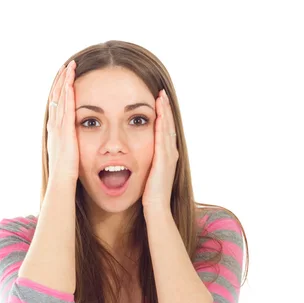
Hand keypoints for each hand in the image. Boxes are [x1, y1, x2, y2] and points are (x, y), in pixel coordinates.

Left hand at [142, 88, 178, 210]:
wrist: (156, 209)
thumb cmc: (149, 197)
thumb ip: (144, 167)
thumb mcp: (146, 177)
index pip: (164, 132)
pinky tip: (159, 112)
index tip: (158, 102)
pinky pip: (163, 137)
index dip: (162, 117)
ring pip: (168, 128)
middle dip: (165, 109)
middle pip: (168, 126)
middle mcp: (171, 154)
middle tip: (161, 93)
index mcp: (166, 157)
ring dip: (165, 111)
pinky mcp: (165, 159)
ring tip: (161, 96)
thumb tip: (132, 162)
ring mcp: (169, 156)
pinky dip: (162, 123)